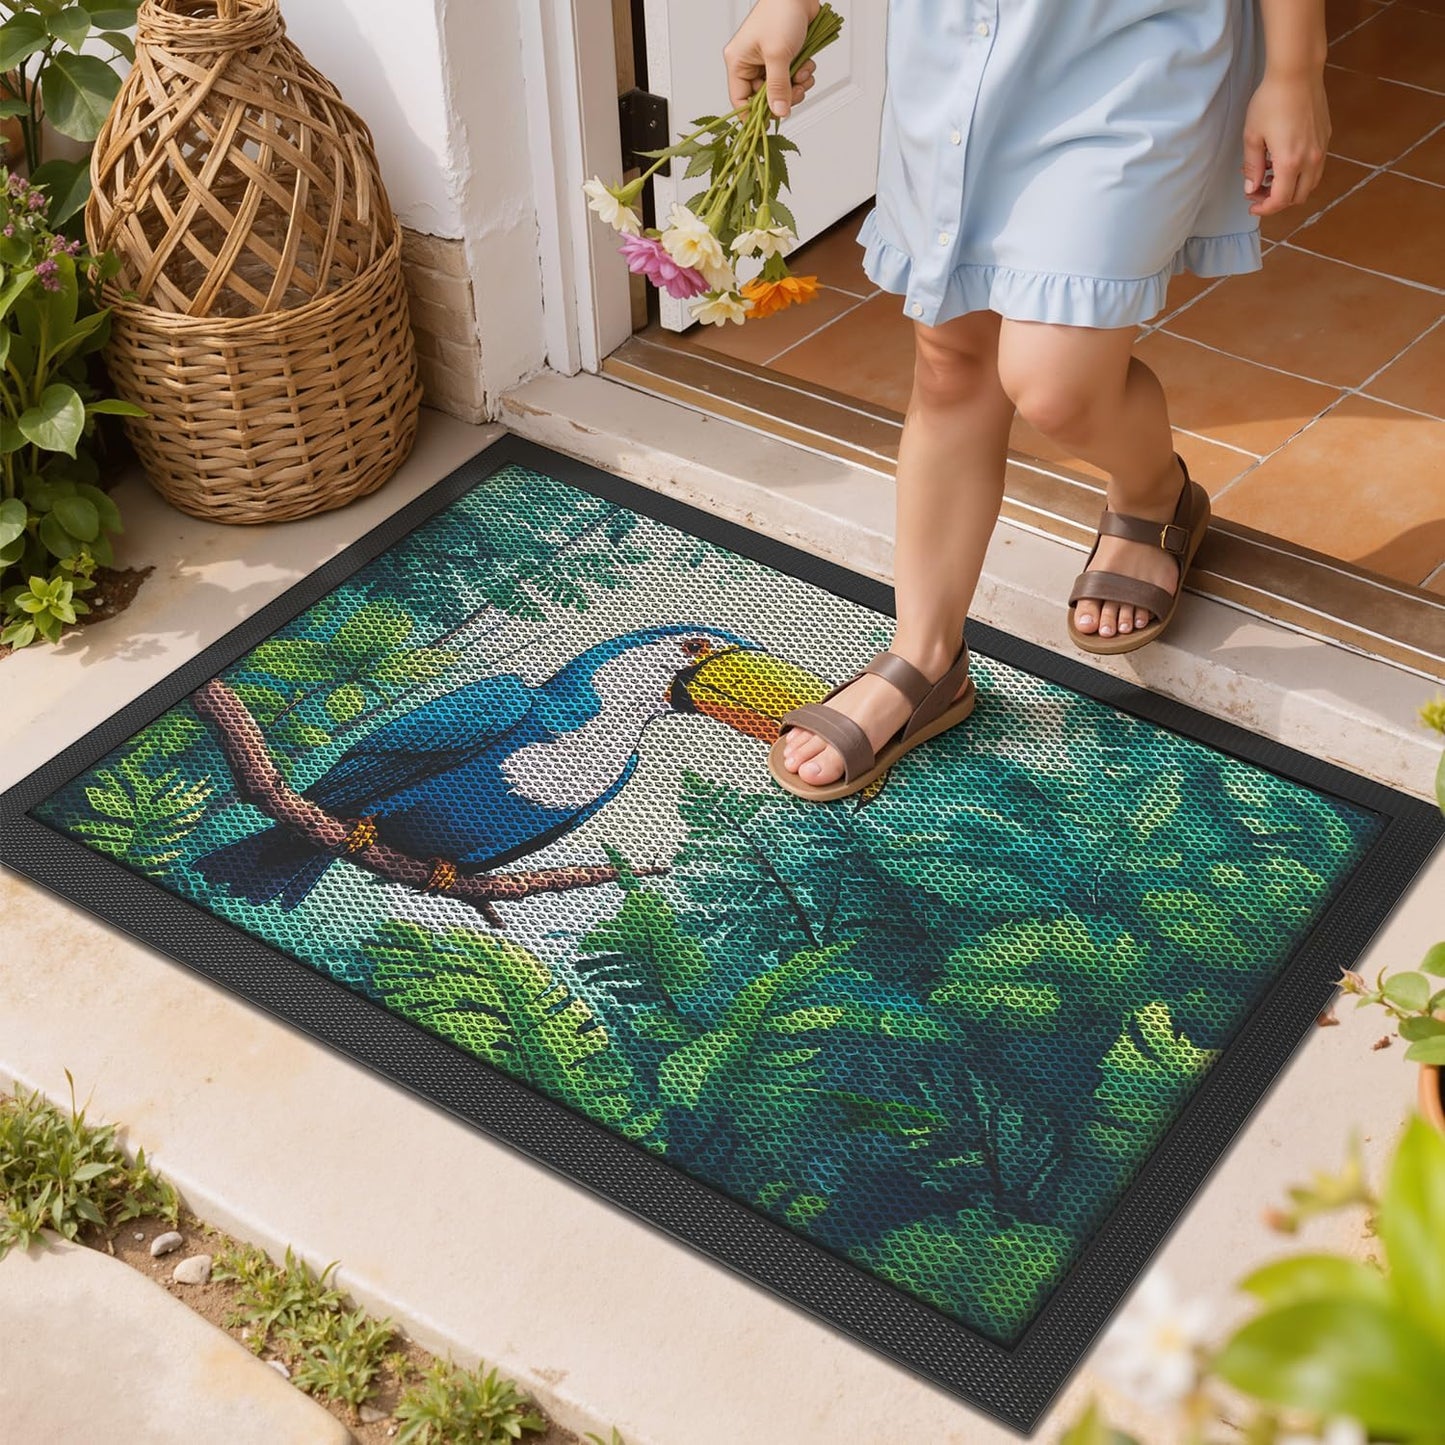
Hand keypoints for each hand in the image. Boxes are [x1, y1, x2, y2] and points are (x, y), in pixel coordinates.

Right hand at [724, 0, 820, 117]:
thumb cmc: (780, 12)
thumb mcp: (777, 54)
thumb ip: (778, 87)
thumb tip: (779, 112)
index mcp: (739, 62)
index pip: (740, 101)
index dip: (754, 116)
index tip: (770, 123)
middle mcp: (751, 64)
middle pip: (764, 99)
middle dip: (783, 97)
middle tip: (795, 91)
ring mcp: (768, 61)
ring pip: (781, 90)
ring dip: (796, 86)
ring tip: (803, 71)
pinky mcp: (784, 58)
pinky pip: (792, 79)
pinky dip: (802, 75)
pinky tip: (807, 64)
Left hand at [1242, 70, 1330, 214]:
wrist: (1297, 72)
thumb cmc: (1271, 101)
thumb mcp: (1252, 136)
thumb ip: (1252, 166)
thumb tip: (1251, 188)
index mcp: (1290, 161)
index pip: (1280, 200)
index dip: (1264, 208)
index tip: (1252, 205)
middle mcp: (1310, 158)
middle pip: (1298, 196)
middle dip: (1277, 201)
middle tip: (1258, 192)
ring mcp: (1321, 147)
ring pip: (1310, 183)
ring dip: (1291, 188)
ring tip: (1270, 177)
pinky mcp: (1326, 136)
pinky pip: (1316, 166)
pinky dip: (1301, 173)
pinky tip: (1284, 161)